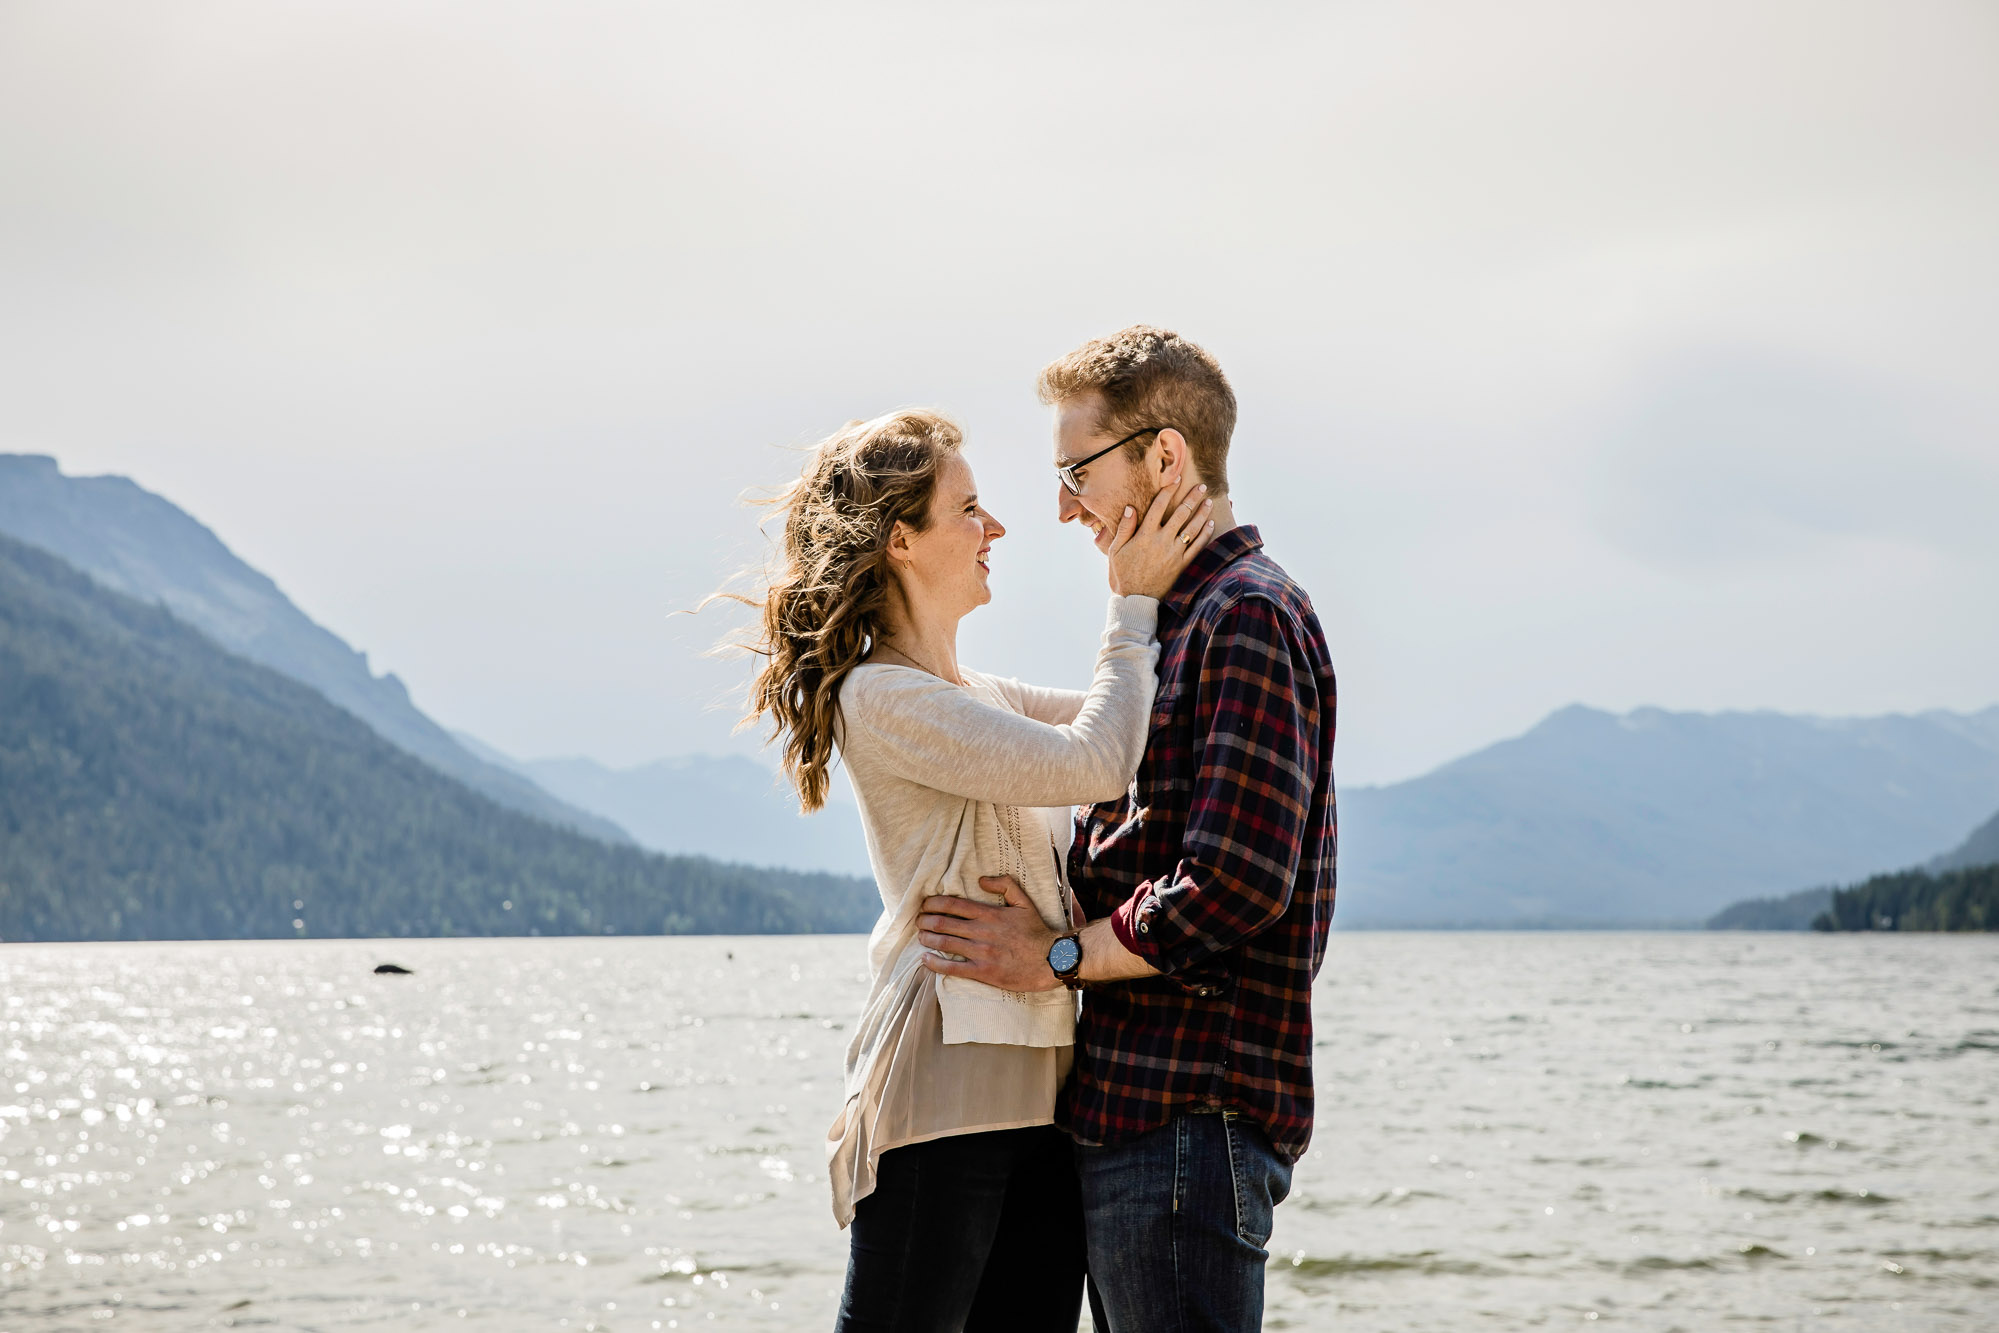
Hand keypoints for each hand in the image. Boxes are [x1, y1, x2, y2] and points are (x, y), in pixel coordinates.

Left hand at [916, 876, 1064, 991]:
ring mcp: (981, 953)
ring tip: (920, 937)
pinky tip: (925, 959)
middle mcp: (982, 931)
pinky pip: (952, 968)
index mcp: (989, 914)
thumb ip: (1005, 885)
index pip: (952, 904)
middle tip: (918, 921)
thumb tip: (981, 880)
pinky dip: (935, 963)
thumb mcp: (1024, 902)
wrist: (1051, 960)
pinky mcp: (983, 972)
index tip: (924, 905)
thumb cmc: (1037, 932)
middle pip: (943, 923)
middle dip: (925, 921)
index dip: (932, 903)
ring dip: (926, 939)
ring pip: (944, 943)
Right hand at [1107, 479, 1214, 597]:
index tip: (1177, 478)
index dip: (1169, 490)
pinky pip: (1197, 546)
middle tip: (1202, 486)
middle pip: (1181, 513)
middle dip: (1193, 497)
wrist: (1135, 601)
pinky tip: (1211, 524)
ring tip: (1209, 501)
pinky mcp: (1182, 565)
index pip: (1159, 505)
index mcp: (1144, 535)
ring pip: (1193, 528)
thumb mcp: (1115, 550)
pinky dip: (1206, 533)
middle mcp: (1162, 541)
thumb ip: (1124, 528)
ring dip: (1203, 512)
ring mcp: (1174, 553)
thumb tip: (1131, 507)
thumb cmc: (1122, 575)